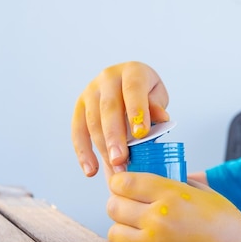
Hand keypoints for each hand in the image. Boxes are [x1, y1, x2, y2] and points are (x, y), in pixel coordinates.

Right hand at [71, 61, 168, 177]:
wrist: (129, 83)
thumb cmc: (146, 92)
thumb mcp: (157, 95)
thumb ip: (157, 106)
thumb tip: (162, 119)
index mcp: (132, 71)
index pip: (133, 89)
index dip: (137, 110)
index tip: (141, 134)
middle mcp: (108, 78)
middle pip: (109, 108)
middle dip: (115, 136)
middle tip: (121, 159)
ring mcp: (90, 91)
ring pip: (93, 121)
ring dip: (102, 148)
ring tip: (115, 168)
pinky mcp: (79, 106)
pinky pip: (77, 131)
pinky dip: (84, 153)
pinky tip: (91, 170)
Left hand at [106, 172, 240, 241]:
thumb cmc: (225, 223)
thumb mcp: (203, 191)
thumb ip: (174, 182)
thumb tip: (150, 177)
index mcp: (171, 196)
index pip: (125, 183)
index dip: (120, 180)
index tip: (123, 182)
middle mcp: (158, 221)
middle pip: (113, 206)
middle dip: (118, 202)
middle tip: (127, 203)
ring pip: (114, 232)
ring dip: (122, 226)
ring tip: (135, 225)